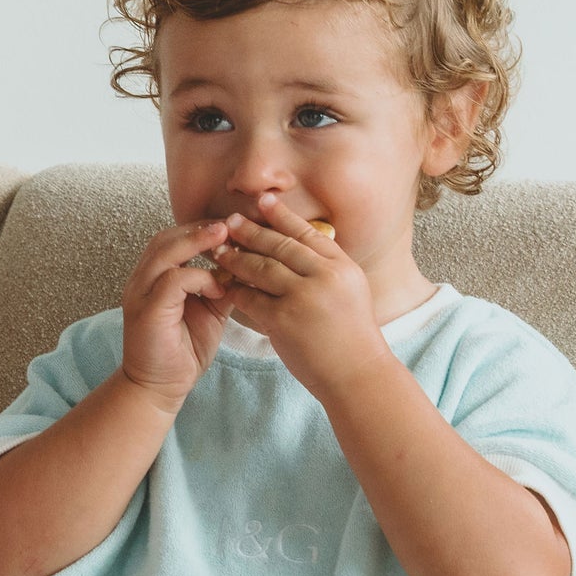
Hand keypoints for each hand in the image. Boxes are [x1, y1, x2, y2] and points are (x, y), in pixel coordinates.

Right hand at [119, 219, 235, 408]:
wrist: (160, 388)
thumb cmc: (183, 351)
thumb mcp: (209, 311)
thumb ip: (221, 286)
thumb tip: (248, 265)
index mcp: (154, 278)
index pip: (174, 239)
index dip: (202, 229)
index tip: (234, 227)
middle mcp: (141, 281)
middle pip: (166, 238)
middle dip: (200, 228)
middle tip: (233, 224)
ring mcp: (140, 294)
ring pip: (166, 252)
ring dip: (197, 242)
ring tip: (226, 238)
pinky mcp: (147, 311)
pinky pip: (172, 281)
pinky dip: (199, 278)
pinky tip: (219, 288)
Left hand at [211, 194, 390, 398]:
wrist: (356, 374)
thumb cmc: (350, 336)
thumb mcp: (349, 291)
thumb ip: (326, 268)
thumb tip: (301, 244)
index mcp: (343, 267)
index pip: (307, 233)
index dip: (282, 216)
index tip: (262, 201)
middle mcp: (325, 277)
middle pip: (280, 246)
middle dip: (251, 232)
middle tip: (228, 221)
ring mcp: (304, 297)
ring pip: (261, 268)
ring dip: (237, 258)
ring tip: (219, 251)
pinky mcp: (284, 320)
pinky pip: (251, 298)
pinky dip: (236, 290)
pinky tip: (223, 284)